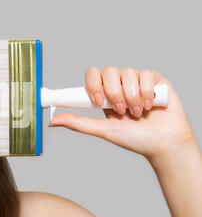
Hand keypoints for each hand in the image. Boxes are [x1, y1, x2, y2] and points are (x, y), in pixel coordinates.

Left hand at [49, 67, 195, 159]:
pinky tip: (150, 106)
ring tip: (137, 113)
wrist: (163, 144)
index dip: (93, 84)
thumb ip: (79, 123)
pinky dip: (146, 93)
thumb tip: (53, 121)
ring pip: (127, 73)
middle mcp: (120, 84)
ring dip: (131, 97)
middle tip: (121, 111)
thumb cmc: (134, 138)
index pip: (93, 75)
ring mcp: (137, 81)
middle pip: (109, 72)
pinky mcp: (155, 80)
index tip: (97, 100)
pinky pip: (145, 75)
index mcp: (105, 94)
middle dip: (114, 93)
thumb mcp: (103, 130)